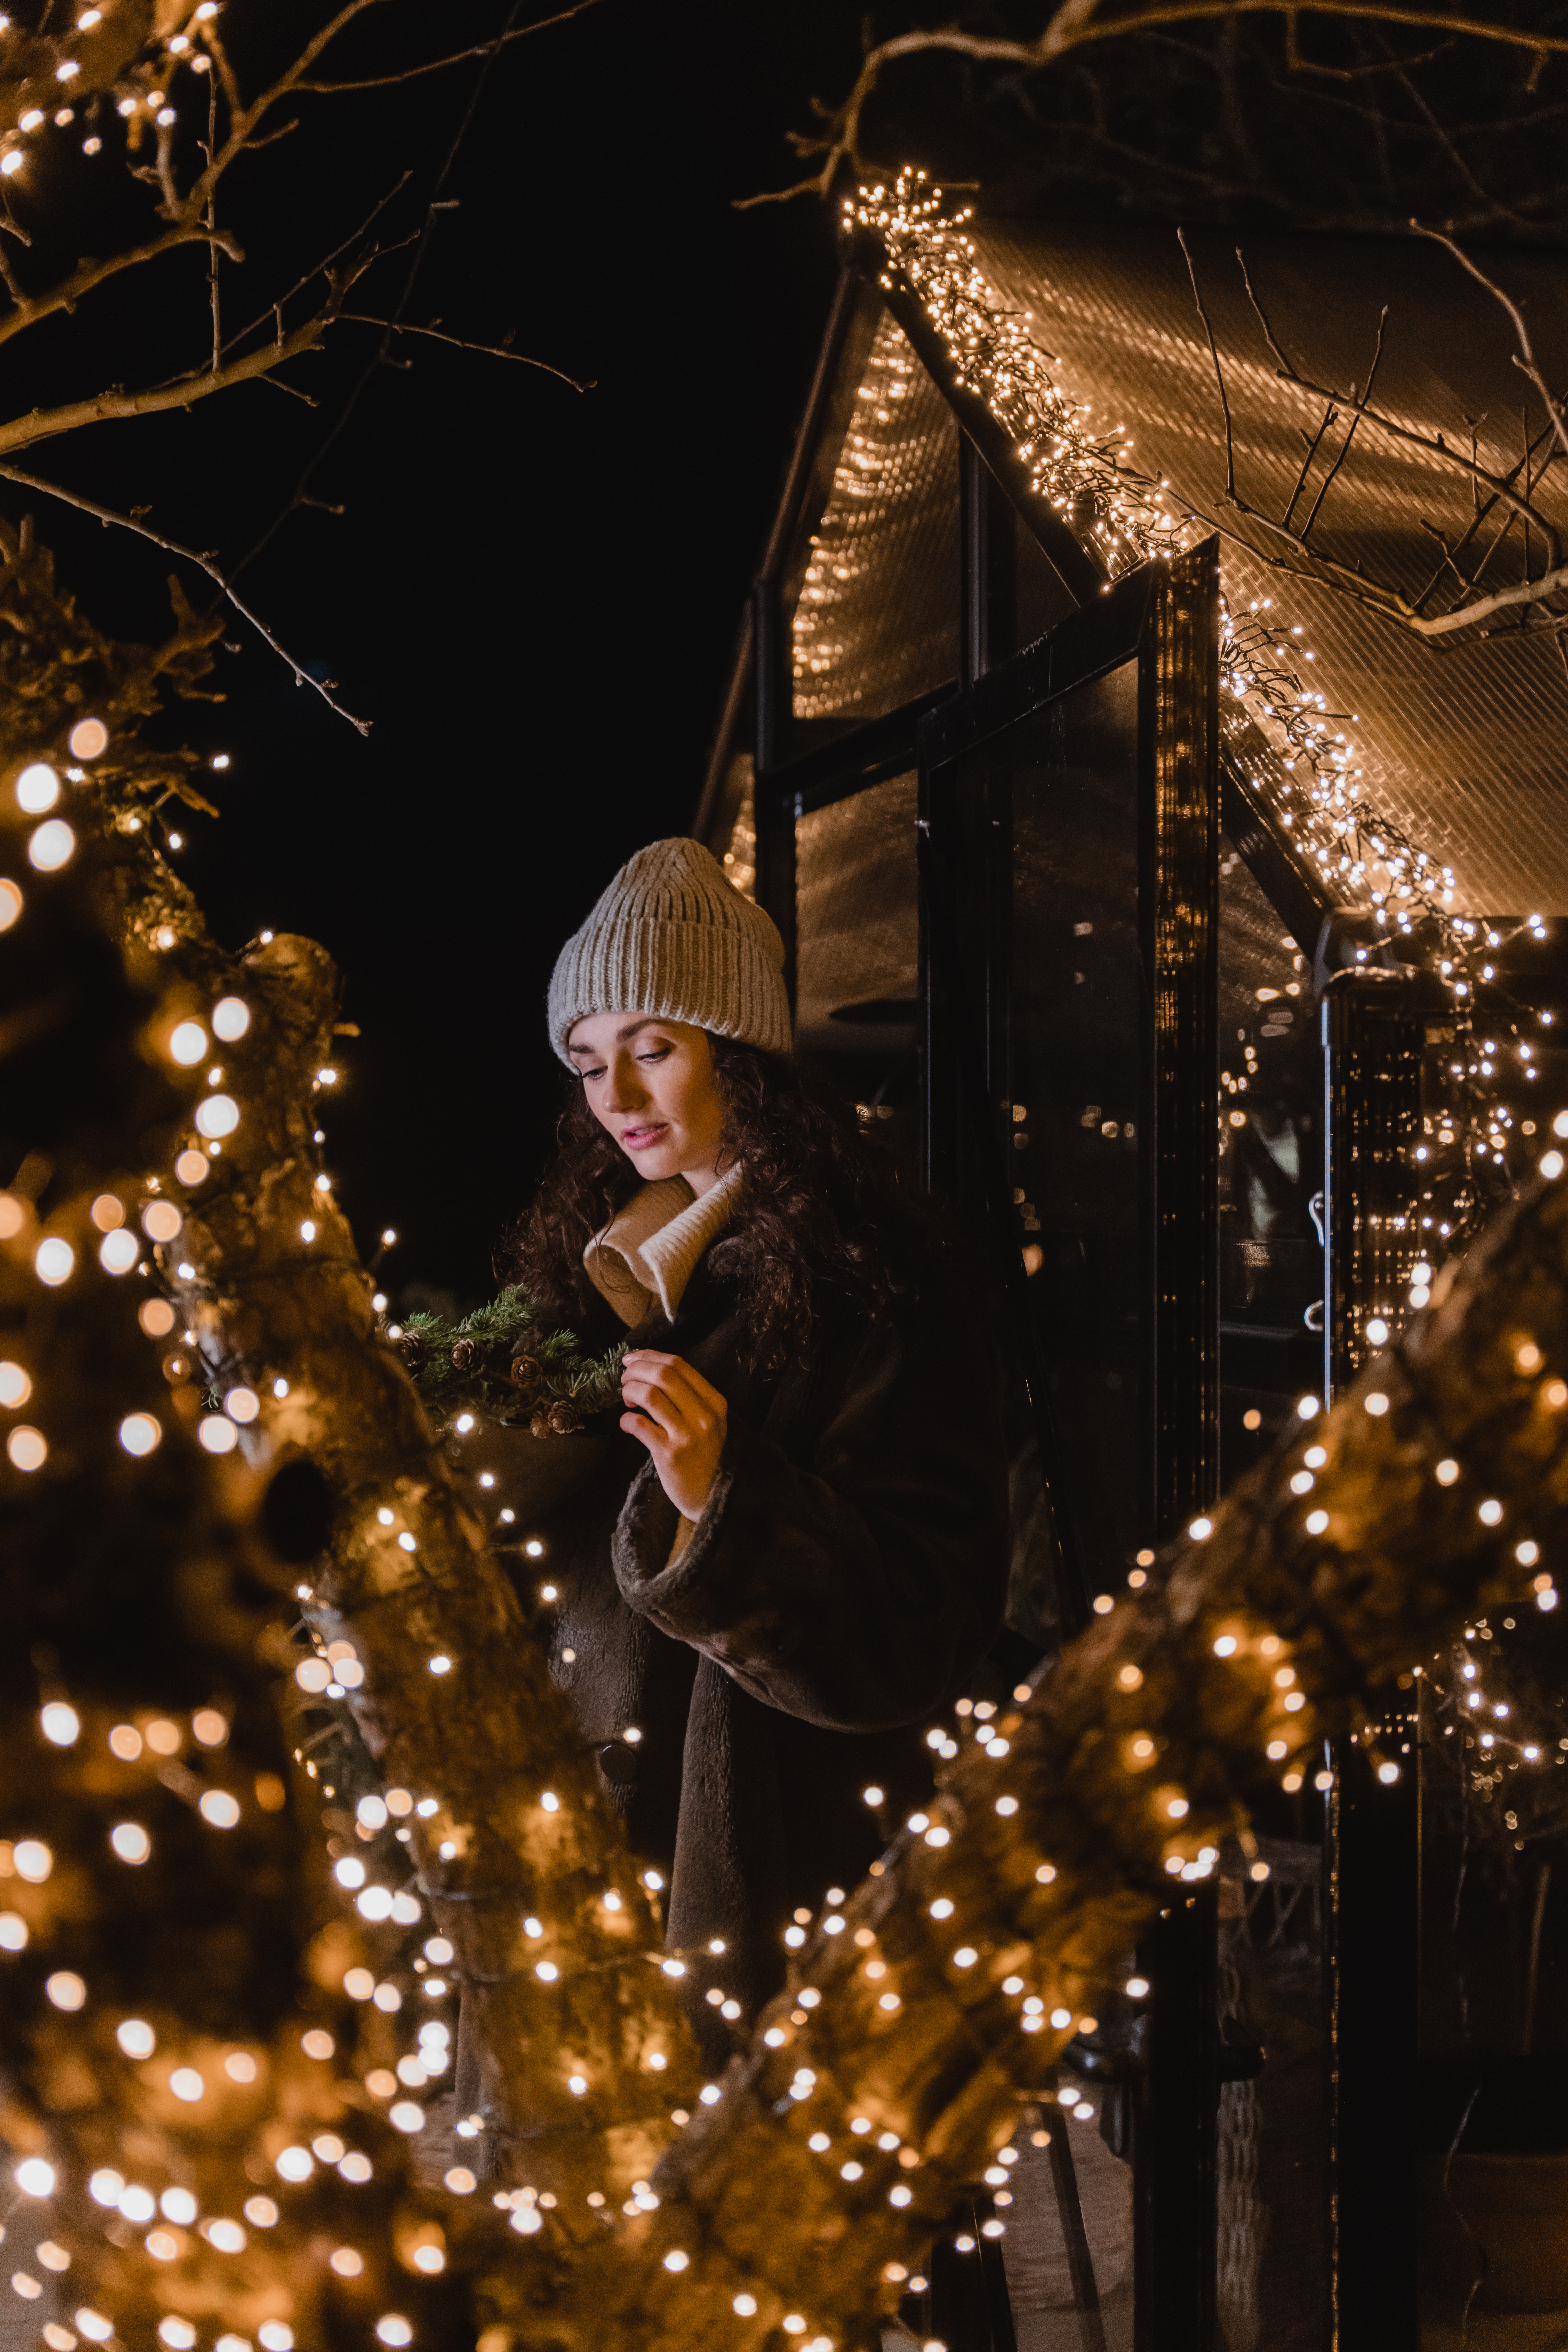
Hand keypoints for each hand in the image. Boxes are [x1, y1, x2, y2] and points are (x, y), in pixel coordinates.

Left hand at [619, 1350, 727, 1521]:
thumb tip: (652, 1371)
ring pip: (649, 1395)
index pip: (679, 1365)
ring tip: (627, 1399)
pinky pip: (639, 1425)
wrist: (714, 1497)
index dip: (649, 1356)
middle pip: (663, 1374)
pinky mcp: (669, 1455)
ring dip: (629, 1391)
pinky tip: (627, 1422)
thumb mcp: (710, 1422)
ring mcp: (687, 1435)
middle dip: (636, 1370)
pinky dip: (626, 1418)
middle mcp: (704, 1415)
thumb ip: (689, 1398)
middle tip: (625, 1378)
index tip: (633, 1359)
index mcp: (715, 1402)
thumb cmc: (706, 1456)